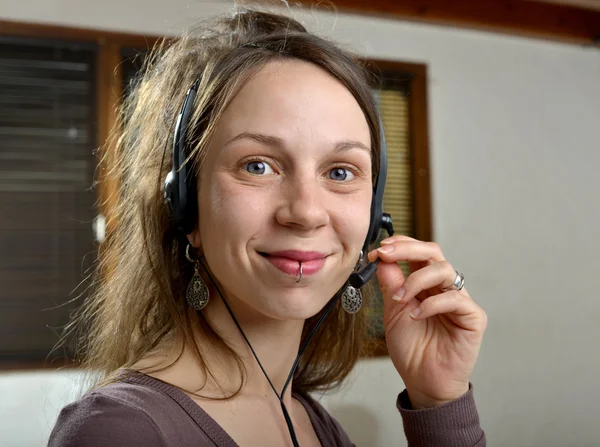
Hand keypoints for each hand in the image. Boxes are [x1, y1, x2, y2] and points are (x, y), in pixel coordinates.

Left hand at [369, 235, 486, 408]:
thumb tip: (382, 257)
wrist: (422, 381)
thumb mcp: (393, 311)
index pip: (418, 253)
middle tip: (385, 253)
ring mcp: (460, 300)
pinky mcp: (473, 317)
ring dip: (416, 280)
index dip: (400, 246)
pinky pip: (456, 299)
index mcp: (426, 283)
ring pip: (444, 270)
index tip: (378, 250)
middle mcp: (444, 287)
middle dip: (407, 249)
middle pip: (433, 253)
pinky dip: (432, 304)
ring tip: (399, 299)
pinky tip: (415, 315)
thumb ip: (391, 284)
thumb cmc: (411, 348)